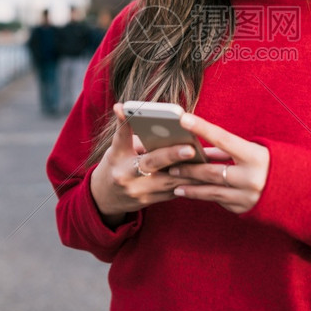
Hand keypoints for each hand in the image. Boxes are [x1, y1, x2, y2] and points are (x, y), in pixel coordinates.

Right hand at [89, 103, 198, 226]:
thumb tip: (164, 126)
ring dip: (189, 172)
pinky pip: (171, 192)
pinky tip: (203, 177)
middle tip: (190, 148)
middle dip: (172, 155)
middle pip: (151, 162)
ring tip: (206, 162)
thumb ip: (138, 138)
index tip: (127, 108)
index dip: (126, 123)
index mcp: (116, 155)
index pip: (121, 136)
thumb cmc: (116, 164)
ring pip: (167, 181)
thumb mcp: (118, 148)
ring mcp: (137, 191)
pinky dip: (187, 183)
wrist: (104, 198)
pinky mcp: (148, 202)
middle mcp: (125, 174)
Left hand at [168, 112, 268, 213]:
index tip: (183, 119)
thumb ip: (229, 151)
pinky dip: (205, 195)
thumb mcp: (257, 151)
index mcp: (255, 157)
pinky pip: (220, 200)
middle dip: (189, 168)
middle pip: (211, 171)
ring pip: (211, 191)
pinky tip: (190, 192)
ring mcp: (247, 196)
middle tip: (170, 165)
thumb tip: (203, 150)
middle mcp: (251, 178)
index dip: (202, 128)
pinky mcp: (244, 209)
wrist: (303, 194)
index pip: (223, 139)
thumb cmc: (278, 164)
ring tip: (174, 183)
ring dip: (190, 187)